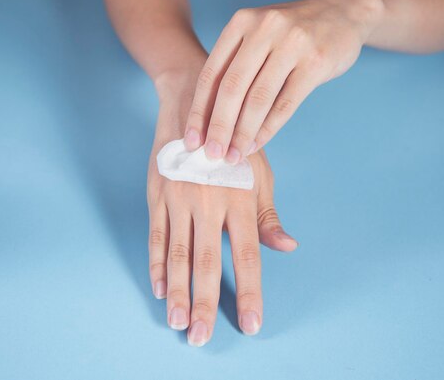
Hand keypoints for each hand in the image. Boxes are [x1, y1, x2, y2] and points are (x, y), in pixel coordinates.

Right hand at [148, 70, 297, 345]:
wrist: (192, 104)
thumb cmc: (233, 142)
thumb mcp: (259, 173)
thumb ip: (268, 215)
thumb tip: (287, 247)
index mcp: (240, 200)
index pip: (248, 256)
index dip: (251, 293)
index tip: (252, 324)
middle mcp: (209, 203)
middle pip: (209, 263)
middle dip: (206, 303)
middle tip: (201, 338)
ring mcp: (179, 200)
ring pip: (179, 255)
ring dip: (179, 292)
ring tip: (179, 324)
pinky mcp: (158, 195)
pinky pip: (156, 237)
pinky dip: (158, 265)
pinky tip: (161, 289)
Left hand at [183, 0, 383, 162]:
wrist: (342, 12)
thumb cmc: (291, 34)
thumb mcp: (258, 36)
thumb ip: (235, 67)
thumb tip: (209, 119)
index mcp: (242, 23)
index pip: (211, 74)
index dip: (199, 111)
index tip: (191, 140)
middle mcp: (264, 29)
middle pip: (232, 88)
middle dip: (218, 127)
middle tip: (211, 155)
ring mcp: (292, 44)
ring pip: (258, 99)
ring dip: (243, 133)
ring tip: (234, 155)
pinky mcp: (315, 62)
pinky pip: (285, 103)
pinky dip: (268, 129)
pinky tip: (256, 144)